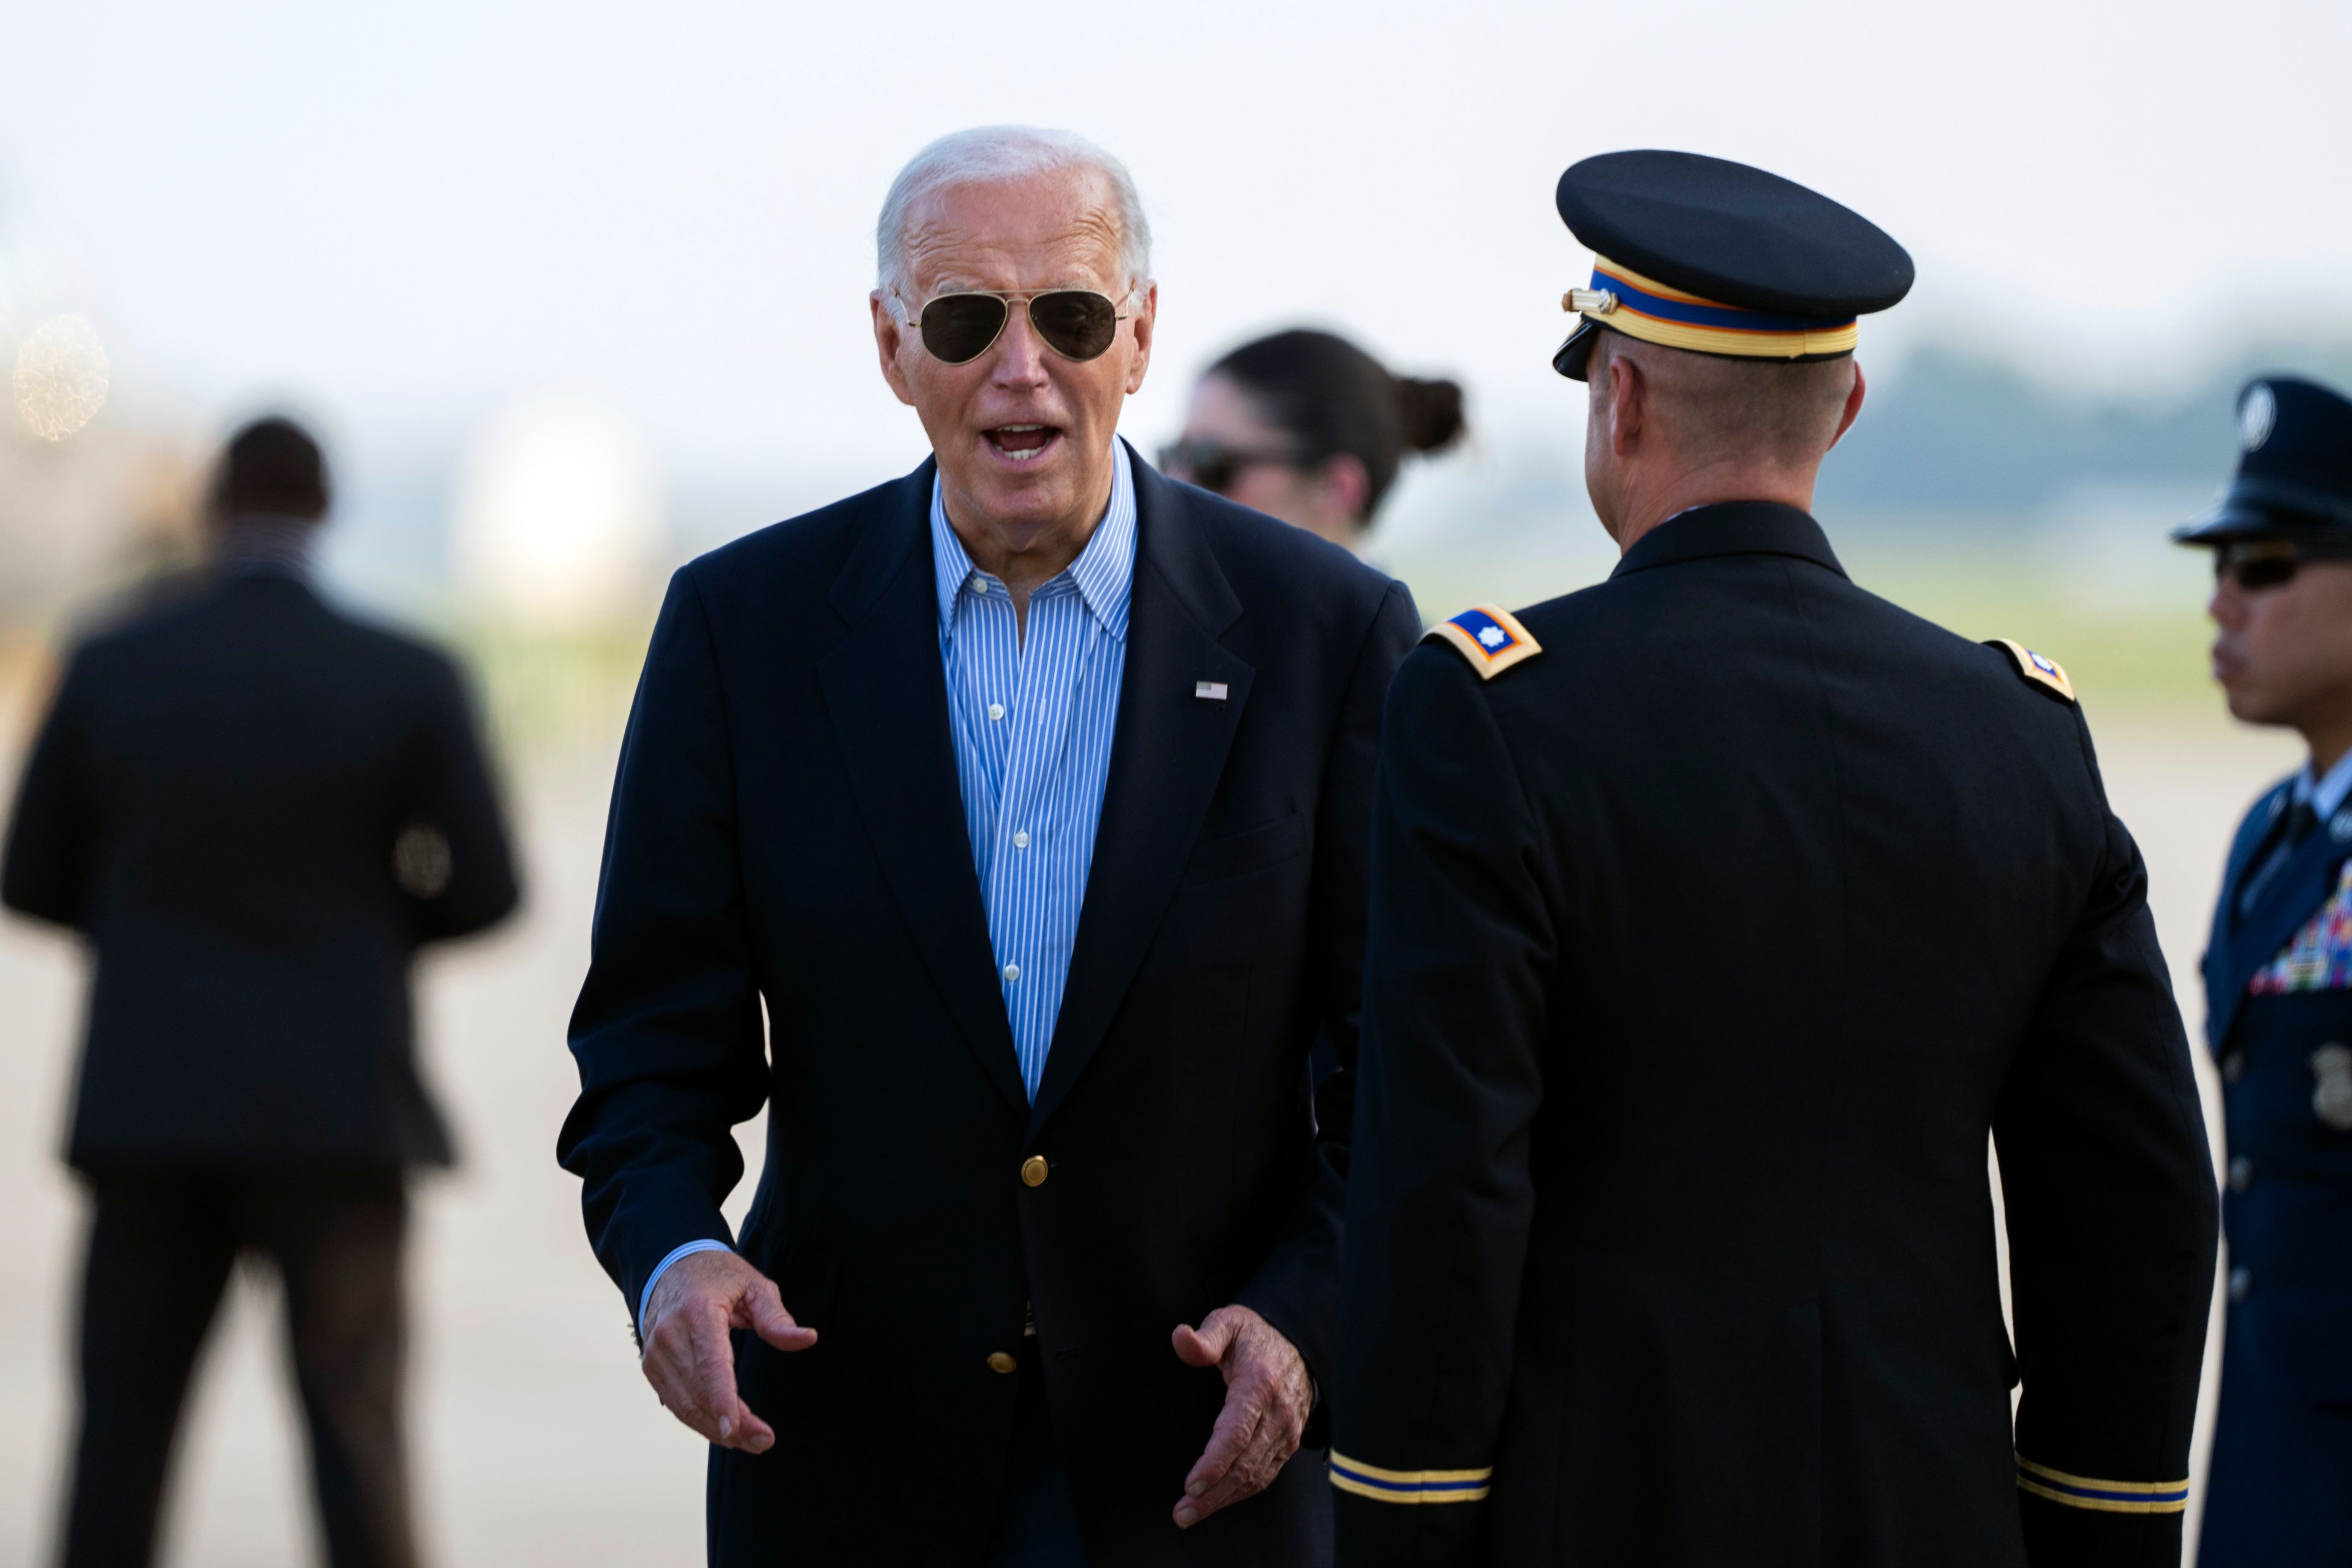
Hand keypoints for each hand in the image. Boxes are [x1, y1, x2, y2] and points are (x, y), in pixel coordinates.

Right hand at [640, 1250, 816, 1452]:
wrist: (670, 1265)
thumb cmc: (718, 1276)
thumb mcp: (754, 1285)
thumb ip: (777, 1317)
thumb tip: (807, 1339)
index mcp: (698, 1312)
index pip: (710, 1364)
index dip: (722, 1399)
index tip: (734, 1429)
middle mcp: (670, 1335)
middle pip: (700, 1392)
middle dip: (732, 1425)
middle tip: (764, 1441)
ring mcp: (655, 1353)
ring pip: (685, 1405)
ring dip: (716, 1430)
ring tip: (750, 1441)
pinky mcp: (651, 1366)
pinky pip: (675, 1403)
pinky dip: (699, 1420)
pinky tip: (724, 1429)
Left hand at [1169, 1305, 1311, 1528]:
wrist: (1299, 1344)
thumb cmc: (1255, 1336)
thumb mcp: (1229, 1322)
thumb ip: (1205, 1337)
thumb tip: (1180, 1338)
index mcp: (1259, 1384)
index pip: (1237, 1432)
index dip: (1215, 1462)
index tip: (1191, 1485)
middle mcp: (1278, 1412)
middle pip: (1245, 1463)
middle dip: (1213, 1493)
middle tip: (1182, 1513)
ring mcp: (1287, 1431)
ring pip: (1255, 1476)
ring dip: (1223, 1499)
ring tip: (1190, 1514)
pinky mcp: (1289, 1442)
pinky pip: (1265, 1475)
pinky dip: (1240, 1493)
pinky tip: (1218, 1501)